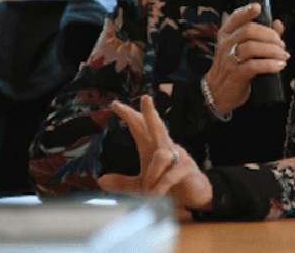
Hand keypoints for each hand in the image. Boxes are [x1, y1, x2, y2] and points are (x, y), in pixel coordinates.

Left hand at [98, 95, 212, 211]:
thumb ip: (123, 183)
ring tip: (148, 190)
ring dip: (151, 175)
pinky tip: (156, 195)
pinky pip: (169, 176)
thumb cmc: (168, 185)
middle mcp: (165, 147)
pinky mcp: (186, 169)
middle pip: (157, 126)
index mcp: (153, 148)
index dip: (129, 115)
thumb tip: (101, 180)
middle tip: (145, 98)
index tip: (115, 104)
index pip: (140, 127)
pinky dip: (159, 187)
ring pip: (161, 156)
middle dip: (150, 113)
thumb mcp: (141, 186)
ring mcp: (178, 157)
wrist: (194, 195)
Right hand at [203, 3, 288, 113]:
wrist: (219, 92)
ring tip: (283, 56)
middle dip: (270, 35)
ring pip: (252, 47)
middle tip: (281, 44)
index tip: (257, 8)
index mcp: (227, 34)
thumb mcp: (243, 48)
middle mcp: (226, 44)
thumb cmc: (234, 66)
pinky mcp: (235, 74)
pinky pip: (254, 66)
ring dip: (273, 50)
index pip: (235, 18)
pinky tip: (279, 66)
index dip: (247, 11)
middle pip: (248, 31)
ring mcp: (229, 59)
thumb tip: (278, 23)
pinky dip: (270, 65)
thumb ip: (261, 35)